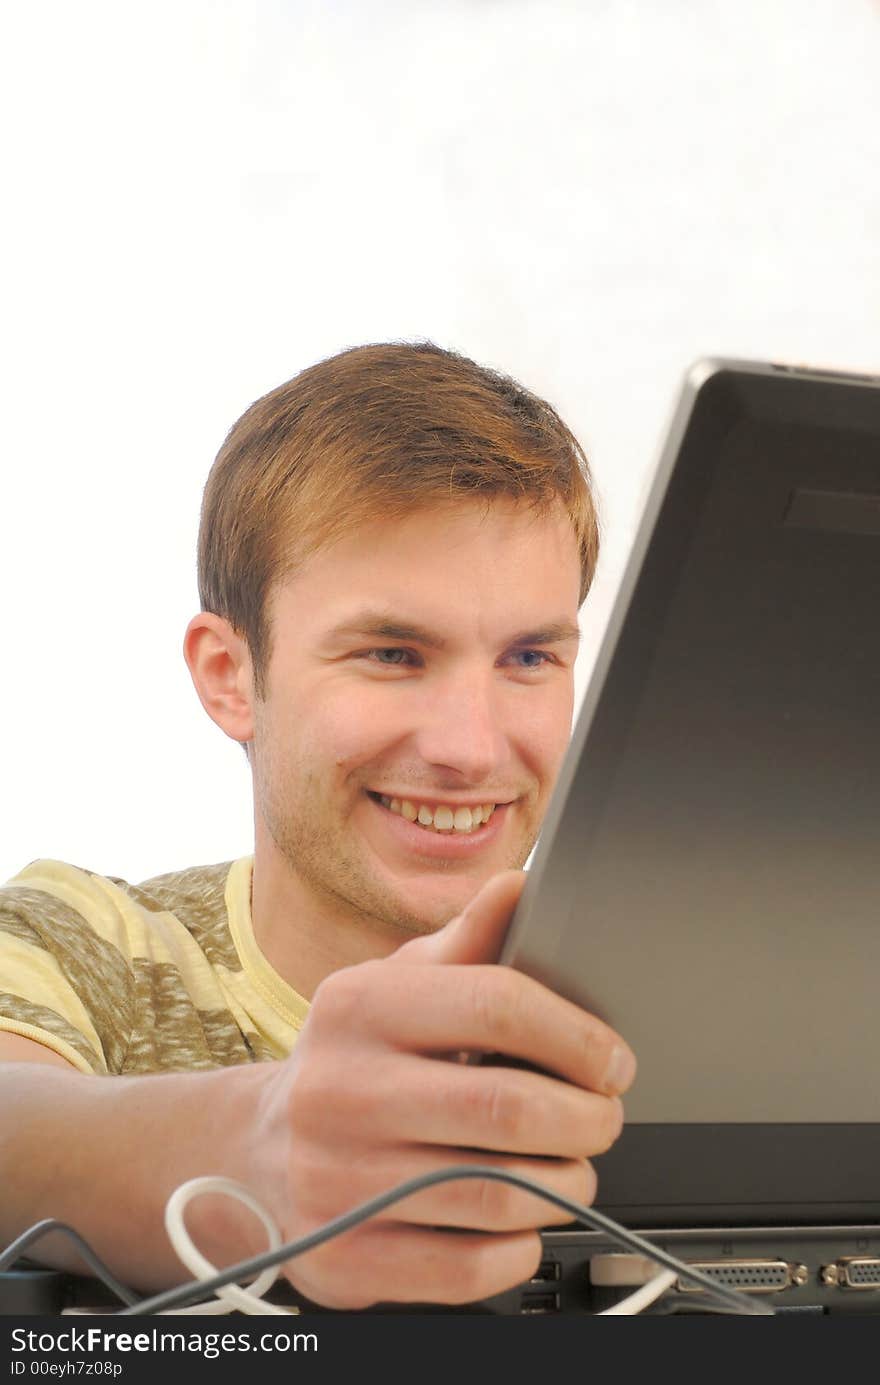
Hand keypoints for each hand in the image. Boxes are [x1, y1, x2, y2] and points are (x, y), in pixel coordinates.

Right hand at [248, 871, 635, 1308]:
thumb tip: (521, 887)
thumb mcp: (393, 986)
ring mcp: (336, 1181)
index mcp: (358, 1006)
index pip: (496, 1003)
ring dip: (566, 1186)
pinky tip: (521, 1223)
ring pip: (501, 1194)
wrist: (253, 1156)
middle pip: (509, 1108)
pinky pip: (470, 1266)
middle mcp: (340, 1090)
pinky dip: (520, 1248)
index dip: (578, 1036)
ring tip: (572, 1170)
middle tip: (603, 1119)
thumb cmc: (351, 1061)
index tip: (613, 1062)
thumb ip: (466, 942)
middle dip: (587, 1119)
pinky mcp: (344, 1258)